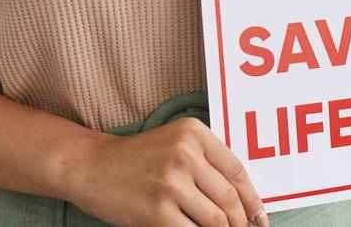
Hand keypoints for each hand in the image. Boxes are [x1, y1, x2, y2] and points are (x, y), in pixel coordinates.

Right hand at [65, 117, 267, 226]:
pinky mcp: (157, 211)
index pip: (237, 171)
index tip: (260, 217)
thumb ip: (206, 161)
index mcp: (194, 133)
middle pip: (229, 198)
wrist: (90, 166)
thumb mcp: (174, 143)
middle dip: (242, 222)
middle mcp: (185, 154)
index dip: (253, 199)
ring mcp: (172, 183)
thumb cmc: (136, 158)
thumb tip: (241, 198)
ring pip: (216, 220)